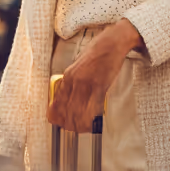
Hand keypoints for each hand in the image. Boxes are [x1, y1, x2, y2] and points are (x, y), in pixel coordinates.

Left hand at [47, 18, 143, 132]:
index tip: (61, 123)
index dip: (57, 118)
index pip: (56, 104)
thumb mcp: (78, 64)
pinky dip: (91, 119)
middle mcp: (74, 81)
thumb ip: (72, 80)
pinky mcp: (100, 85)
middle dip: (68, 124)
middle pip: (66, 111)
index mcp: (67, 76)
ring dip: (79, 125)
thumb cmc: (98, 51)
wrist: (113, 41)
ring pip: (77, 113)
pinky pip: (92, 108)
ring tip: (83, 129)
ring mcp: (87, 83)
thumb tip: (67, 95)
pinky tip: (92, 123)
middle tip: (74, 129)